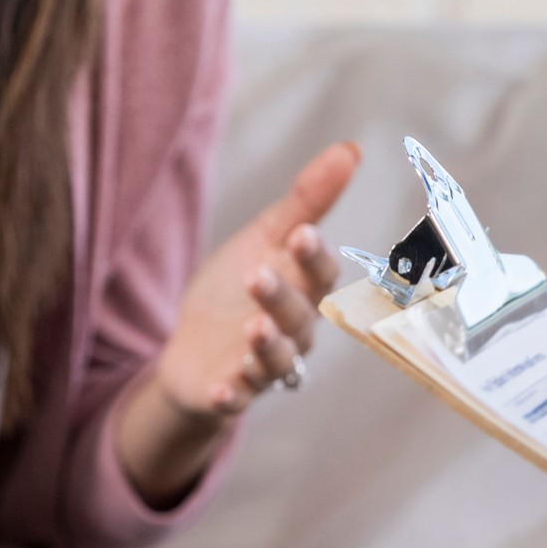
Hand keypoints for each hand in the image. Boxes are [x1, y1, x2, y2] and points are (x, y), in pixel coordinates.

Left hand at [148, 141, 359, 418]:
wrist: (194, 348)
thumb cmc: (239, 287)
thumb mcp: (265, 238)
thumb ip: (308, 199)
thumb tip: (351, 148)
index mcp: (304, 288)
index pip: (319, 273)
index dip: (313, 257)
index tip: (301, 234)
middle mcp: (294, 330)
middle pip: (299, 316)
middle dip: (280, 297)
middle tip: (257, 275)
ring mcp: (263, 365)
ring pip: (277, 359)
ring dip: (268, 346)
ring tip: (253, 328)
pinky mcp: (231, 392)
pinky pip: (238, 399)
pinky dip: (232, 395)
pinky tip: (222, 388)